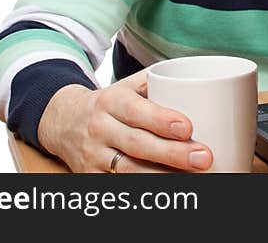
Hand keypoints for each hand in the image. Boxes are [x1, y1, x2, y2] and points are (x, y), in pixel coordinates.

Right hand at [36, 70, 213, 172]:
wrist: (64, 122)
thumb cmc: (110, 104)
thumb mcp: (126, 86)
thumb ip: (158, 81)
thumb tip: (198, 81)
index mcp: (110, 102)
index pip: (136, 111)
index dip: (161, 120)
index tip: (188, 128)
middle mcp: (99, 129)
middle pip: (137, 145)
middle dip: (172, 154)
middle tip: (203, 157)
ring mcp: (93, 157)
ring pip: (130, 171)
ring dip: (164, 176)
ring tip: (194, 177)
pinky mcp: (90, 177)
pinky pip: (121, 186)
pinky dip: (146, 187)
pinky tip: (171, 188)